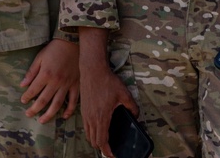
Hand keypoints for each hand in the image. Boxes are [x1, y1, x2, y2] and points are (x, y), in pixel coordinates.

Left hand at [19, 38, 79, 122]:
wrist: (73, 42)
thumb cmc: (55, 49)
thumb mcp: (40, 57)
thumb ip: (31, 72)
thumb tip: (22, 85)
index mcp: (46, 74)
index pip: (33, 90)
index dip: (27, 97)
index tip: (23, 101)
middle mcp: (56, 82)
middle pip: (44, 100)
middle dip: (34, 109)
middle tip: (28, 115)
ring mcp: (67, 84)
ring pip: (57, 103)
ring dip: (49, 114)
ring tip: (42, 120)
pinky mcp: (76, 84)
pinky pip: (74, 100)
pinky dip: (69, 109)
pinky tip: (64, 116)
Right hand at [78, 31, 138, 155]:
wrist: (92, 70)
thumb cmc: (108, 81)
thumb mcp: (124, 93)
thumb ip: (132, 106)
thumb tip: (136, 115)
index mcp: (102, 117)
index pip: (102, 141)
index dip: (107, 151)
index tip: (113, 154)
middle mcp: (91, 118)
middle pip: (94, 141)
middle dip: (102, 147)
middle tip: (111, 148)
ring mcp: (85, 114)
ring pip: (88, 135)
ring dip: (96, 140)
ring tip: (105, 140)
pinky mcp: (83, 109)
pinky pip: (86, 127)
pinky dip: (91, 132)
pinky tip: (98, 128)